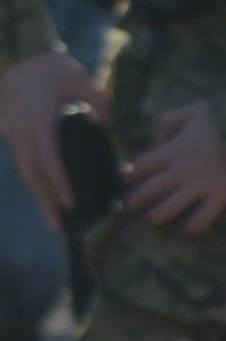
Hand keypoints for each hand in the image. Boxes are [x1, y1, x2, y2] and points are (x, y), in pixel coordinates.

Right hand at [0, 47, 109, 231]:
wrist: (14, 58)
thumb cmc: (51, 68)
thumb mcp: (79, 77)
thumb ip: (98, 101)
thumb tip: (108, 124)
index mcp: (38, 118)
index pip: (48, 158)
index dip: (58, 182)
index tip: (70, 204)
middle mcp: (21, 129)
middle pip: (31, 173)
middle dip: (44, 201)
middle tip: (58, 227)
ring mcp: (11, 132)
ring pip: (25, 169)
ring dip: (38, 194)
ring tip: (53, 216)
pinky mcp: (9, 133)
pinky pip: (23, 160)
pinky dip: (35, 178)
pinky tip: (47, 190)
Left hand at [127, 100, 225, 232]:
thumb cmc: (217, 119)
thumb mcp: (188, 113)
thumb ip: (166, 123)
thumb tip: (158, 143)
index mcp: (173, 150)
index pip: (142, 165)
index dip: (131, 173)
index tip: (124, 180)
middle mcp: (183, 170)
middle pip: (152, 188)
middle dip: (138, 198)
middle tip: (130, 206)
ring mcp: (202, 184)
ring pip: (174, 204)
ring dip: (161, 213)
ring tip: (153, 219)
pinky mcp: (221, 194)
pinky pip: (207, 214)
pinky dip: (197, 223)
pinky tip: (189, 227)